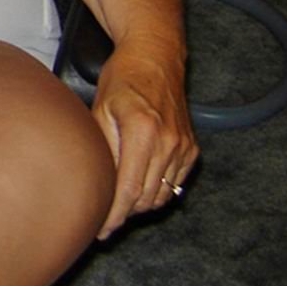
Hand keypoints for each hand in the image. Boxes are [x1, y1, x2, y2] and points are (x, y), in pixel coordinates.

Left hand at [90, 38, 197, 238]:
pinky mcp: (191, 149)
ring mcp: (184, 147)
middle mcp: (169, 142)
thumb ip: (102, 147)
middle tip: (101, 217)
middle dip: (123, 212)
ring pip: (161, 195)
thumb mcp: (101, 107)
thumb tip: (95, 184)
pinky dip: (155, 191)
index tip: (99, 229)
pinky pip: (173, 184)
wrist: (156, 56)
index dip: (113, 214)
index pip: (128, 188)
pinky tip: (137, 187)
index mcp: (143, 131)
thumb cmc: (122, 78)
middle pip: (145, 198)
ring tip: (117, 202)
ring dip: (139, 204)